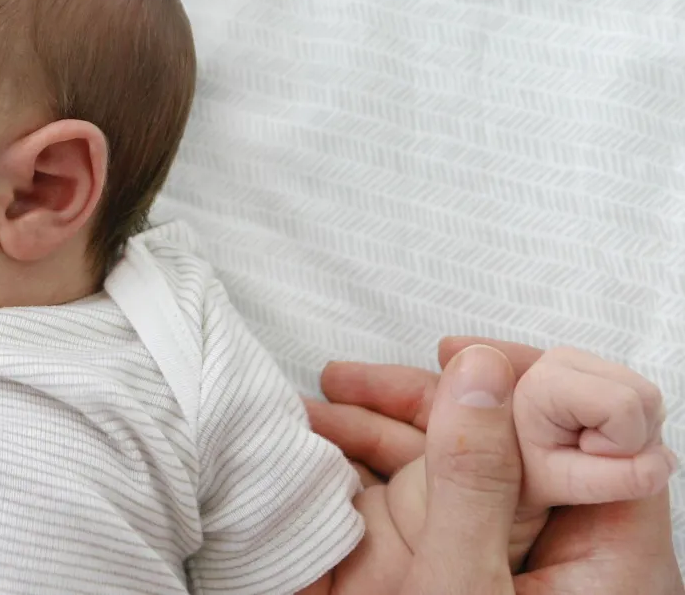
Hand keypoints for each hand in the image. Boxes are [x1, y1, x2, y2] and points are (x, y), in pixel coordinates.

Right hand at [307, 337, 683, 594]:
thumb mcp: (458, 587)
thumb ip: (474, 479)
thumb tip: (479, 368)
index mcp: (616, 560)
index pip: (604, 427)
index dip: (531, 376)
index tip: (454, 357)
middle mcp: (581, 558)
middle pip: (521, 438)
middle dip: (426, 400)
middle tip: (346, 379)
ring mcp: (528, 570)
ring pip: (473, 468)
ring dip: (389, 434)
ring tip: (313, 418)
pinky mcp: (487, 580)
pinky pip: (446, 507)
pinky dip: (386, 479)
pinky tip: (332, 465)